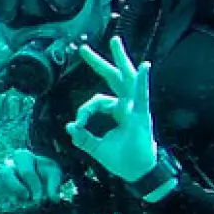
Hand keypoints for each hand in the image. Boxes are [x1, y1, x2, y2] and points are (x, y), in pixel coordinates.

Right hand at [0, 148, 62, 209]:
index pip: (26, 172)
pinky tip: (11, 205)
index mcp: (23, 156)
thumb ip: (54, 186)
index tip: (39, 198)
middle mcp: (8, 162)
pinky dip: (1, 199)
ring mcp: (0, 172)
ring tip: (18, 203)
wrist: (37, 174)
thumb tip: (54, 199)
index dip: (33, 186)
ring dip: (7, 194)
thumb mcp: (53, 174)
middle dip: (16, 189)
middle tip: (27, 199)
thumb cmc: (44, 172)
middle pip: (6, 175)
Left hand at [65, 36, 157, 182]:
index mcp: (117, 110)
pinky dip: (142, 82)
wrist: (138, 172)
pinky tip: (144, 66)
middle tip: (83, 48)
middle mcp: (127, 105)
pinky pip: (141, 96)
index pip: (96, 101)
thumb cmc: (122, 159)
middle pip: (112, 78)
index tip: (76, 125)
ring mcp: (136, 108)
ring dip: (120, 59)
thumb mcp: (97, 148)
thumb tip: (68, 126)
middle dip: (98, 63)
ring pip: (126, 79)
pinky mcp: (141, 116)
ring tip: (114, 40)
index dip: (83, 111)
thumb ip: (83, 137)